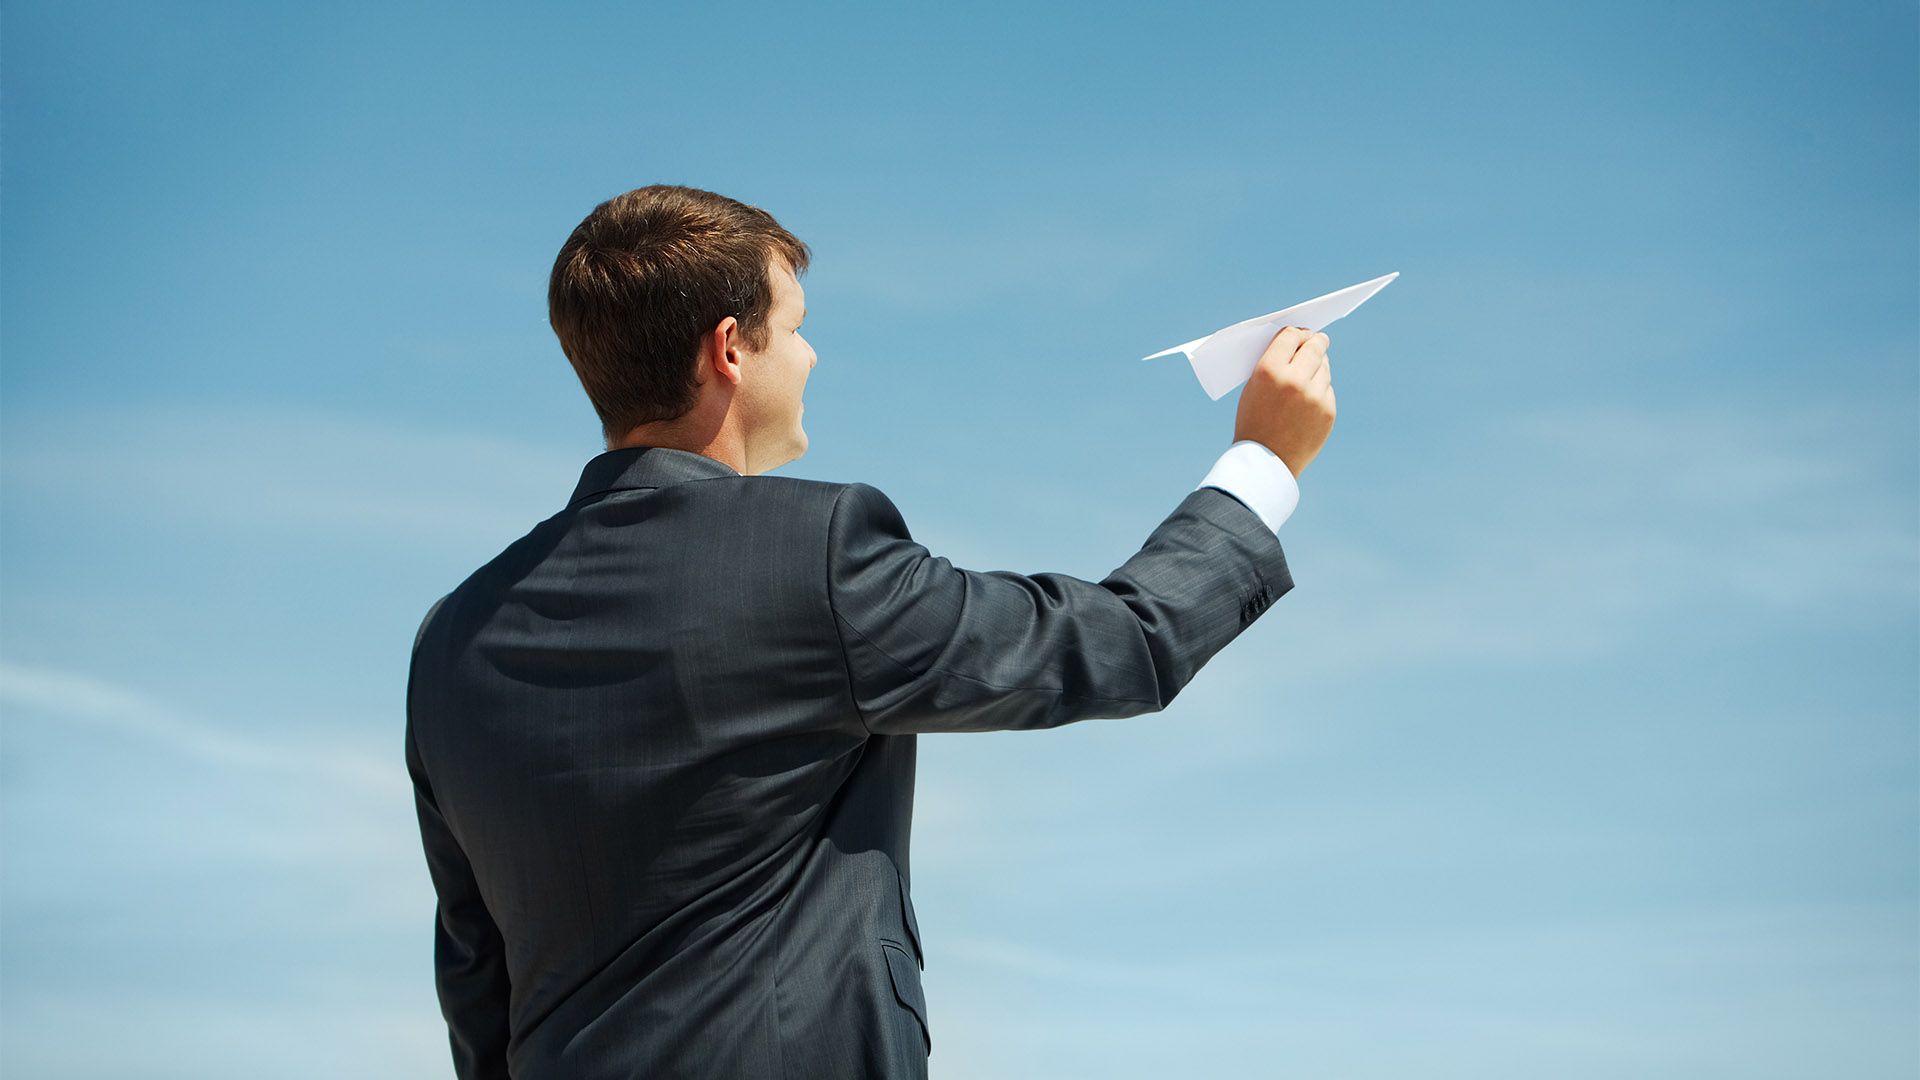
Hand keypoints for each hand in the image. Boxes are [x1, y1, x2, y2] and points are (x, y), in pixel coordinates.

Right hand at [1232, 326, 1334, 476]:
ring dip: (1317, 366)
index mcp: (1269, 371)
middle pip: (1314, 346)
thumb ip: (1273, 362)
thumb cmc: (1254, 421)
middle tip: (1316, 340)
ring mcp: (1314, 397)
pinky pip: (1327, 389)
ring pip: (1324, 366)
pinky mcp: (1328, 411)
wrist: (1265, 461)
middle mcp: (1294, 380)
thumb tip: (1297, 341)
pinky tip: (1307, 401)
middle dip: (1315, 341)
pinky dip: (1319, 390)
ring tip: (1305, 377)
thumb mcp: (1253, 387)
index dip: (1296, 333)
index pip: (1290, 335)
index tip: (1299, 334)